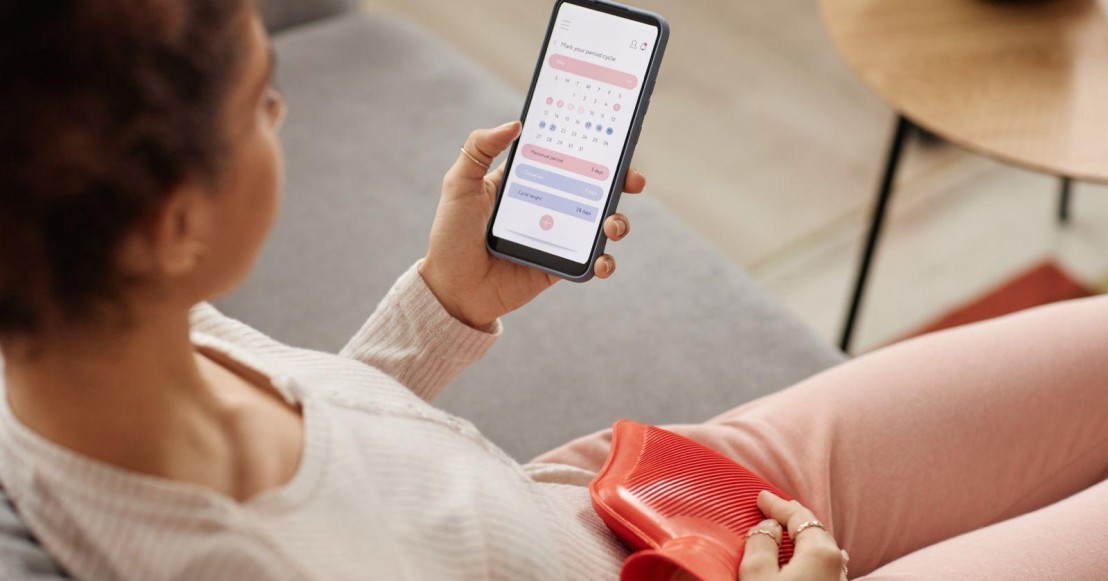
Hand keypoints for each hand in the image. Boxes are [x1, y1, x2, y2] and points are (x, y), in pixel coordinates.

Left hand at [419, 121, 646, 328]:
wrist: (451, 290)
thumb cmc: (451, 236)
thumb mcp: (459, 185)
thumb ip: (479, 149)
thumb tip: (515, 123)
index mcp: (527, 181)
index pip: (566, 157)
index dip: (590, 147)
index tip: (612, 137)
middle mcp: (547, 205)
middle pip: (593, 188)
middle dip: (620, 181)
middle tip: (633, 179)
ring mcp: (557, 237)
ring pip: (599, 223)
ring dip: (617, 221)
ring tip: (612, 225)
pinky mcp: (560, 267)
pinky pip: (591, 262)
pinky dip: (604, 262)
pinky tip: (601, 261)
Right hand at [739, 491, 848, 580]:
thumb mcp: (757, 577)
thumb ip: (761, 546)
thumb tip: (769, 526)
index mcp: (820, 553)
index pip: (799, 517)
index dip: (778, 505)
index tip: (761, 497)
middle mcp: (837, 566)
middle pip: (815, 531)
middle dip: (794, 518)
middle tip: (775, 508)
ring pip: (822, 551)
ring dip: (803, 538)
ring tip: (789, 531)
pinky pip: (824, 567)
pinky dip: (809, 556)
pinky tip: (803, 560)